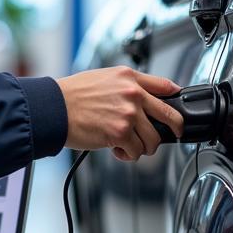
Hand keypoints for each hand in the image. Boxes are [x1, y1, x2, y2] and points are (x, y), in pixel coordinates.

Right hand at [56, 66, 183, 161]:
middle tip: (173, 135)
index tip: (177, 109)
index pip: (165, 86)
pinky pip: (136, 151)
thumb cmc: (73, 94)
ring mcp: (128, 114)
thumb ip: (127, 85)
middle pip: (170, 115)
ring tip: (129, 145)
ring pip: (153, 139)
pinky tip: (117, 150)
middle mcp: (132, 93)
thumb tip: (144, 98)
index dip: (176, 98)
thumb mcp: (104, 77)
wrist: (55, 108)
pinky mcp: (120, 133)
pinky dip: (128, 155)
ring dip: (143, 147)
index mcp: (129, 77)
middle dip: (175, 129)